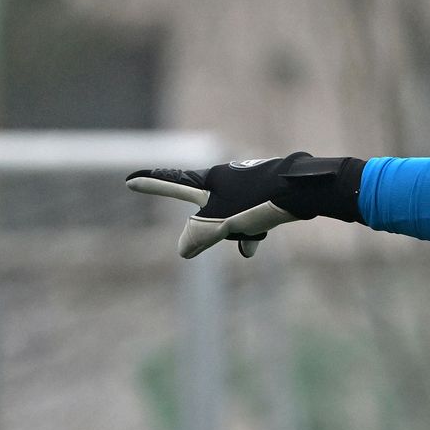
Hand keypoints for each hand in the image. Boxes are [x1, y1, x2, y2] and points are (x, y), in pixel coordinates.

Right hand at [125, 152, 363, 257]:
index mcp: (208, 181)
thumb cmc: (257, 202)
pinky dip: (251, 233)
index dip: (151, 184)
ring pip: (232, 216)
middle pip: (208, 209)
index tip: (129, 181)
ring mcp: (246, 186)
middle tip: (233, 232)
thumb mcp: (221, 223)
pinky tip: (254, 248)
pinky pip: (252, 217)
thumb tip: (183, 251)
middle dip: (216, 228)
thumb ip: (198, 236)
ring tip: (249, 245)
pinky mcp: (266, 194)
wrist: (300, 190)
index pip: (172, 183)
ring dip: (238, 233)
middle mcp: (225, 179)